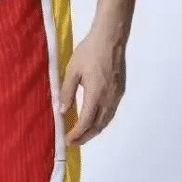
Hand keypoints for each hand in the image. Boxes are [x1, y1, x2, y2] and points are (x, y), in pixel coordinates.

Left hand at [60, 26, 125, 145]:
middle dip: (85, 137)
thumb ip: (67, 91)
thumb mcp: (72, 70)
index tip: (67, 140)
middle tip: (73, 142)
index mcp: (95, 95)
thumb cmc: (89, 52)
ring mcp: (116, 96)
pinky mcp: (120, 91)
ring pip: (105, 121)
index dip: (76, 134)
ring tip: (82, 134)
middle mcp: (108, 100)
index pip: (86, 122)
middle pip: (97, 126)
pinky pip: (110, 113)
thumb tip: (62, 110)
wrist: (110, 39)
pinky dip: (101, 121)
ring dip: (94, 130)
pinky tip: (94, 119)